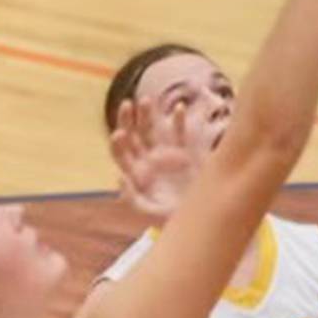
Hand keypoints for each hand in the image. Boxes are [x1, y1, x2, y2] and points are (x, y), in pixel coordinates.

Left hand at [110, 97, 205, 218]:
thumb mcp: (149, 211)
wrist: (200, 217)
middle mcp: (148, 160)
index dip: (118, 144)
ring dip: (148, 114)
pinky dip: (179, 120)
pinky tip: (179, 108)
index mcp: (136, 173)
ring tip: (146, 100)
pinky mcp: (185, 151)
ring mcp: (166, 153)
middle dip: (129, 120)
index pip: (121, 153)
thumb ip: (132, 198)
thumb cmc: (171, 217)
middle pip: (133, 135)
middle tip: (127, 104)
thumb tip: (119, 177)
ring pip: (153, 129)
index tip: (118, 134)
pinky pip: (180, 132)